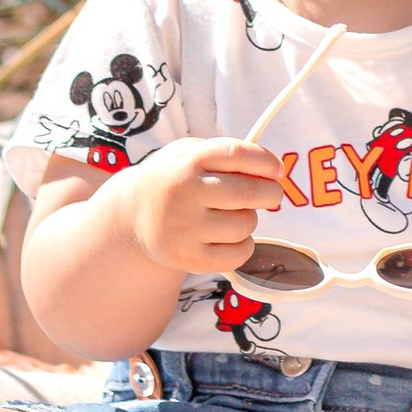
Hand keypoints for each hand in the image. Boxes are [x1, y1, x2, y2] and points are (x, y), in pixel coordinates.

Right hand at [115, 136, 285, 279]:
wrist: (132, 215)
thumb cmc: (174, 179)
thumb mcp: (190, 153)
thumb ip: (226, 155)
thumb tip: (271, 171)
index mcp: (188, 160)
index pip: (237, 154)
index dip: (265, 161)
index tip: (278, 170)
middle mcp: (184, 192)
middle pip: (247, 192)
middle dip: (270, 193)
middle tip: (272, 194)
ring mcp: (184, 227)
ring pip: (245, 224)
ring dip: (250, 219)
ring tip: (235, 215)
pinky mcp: (188, 257)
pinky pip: (237, 255)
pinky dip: (244, 246)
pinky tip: (231, 237)